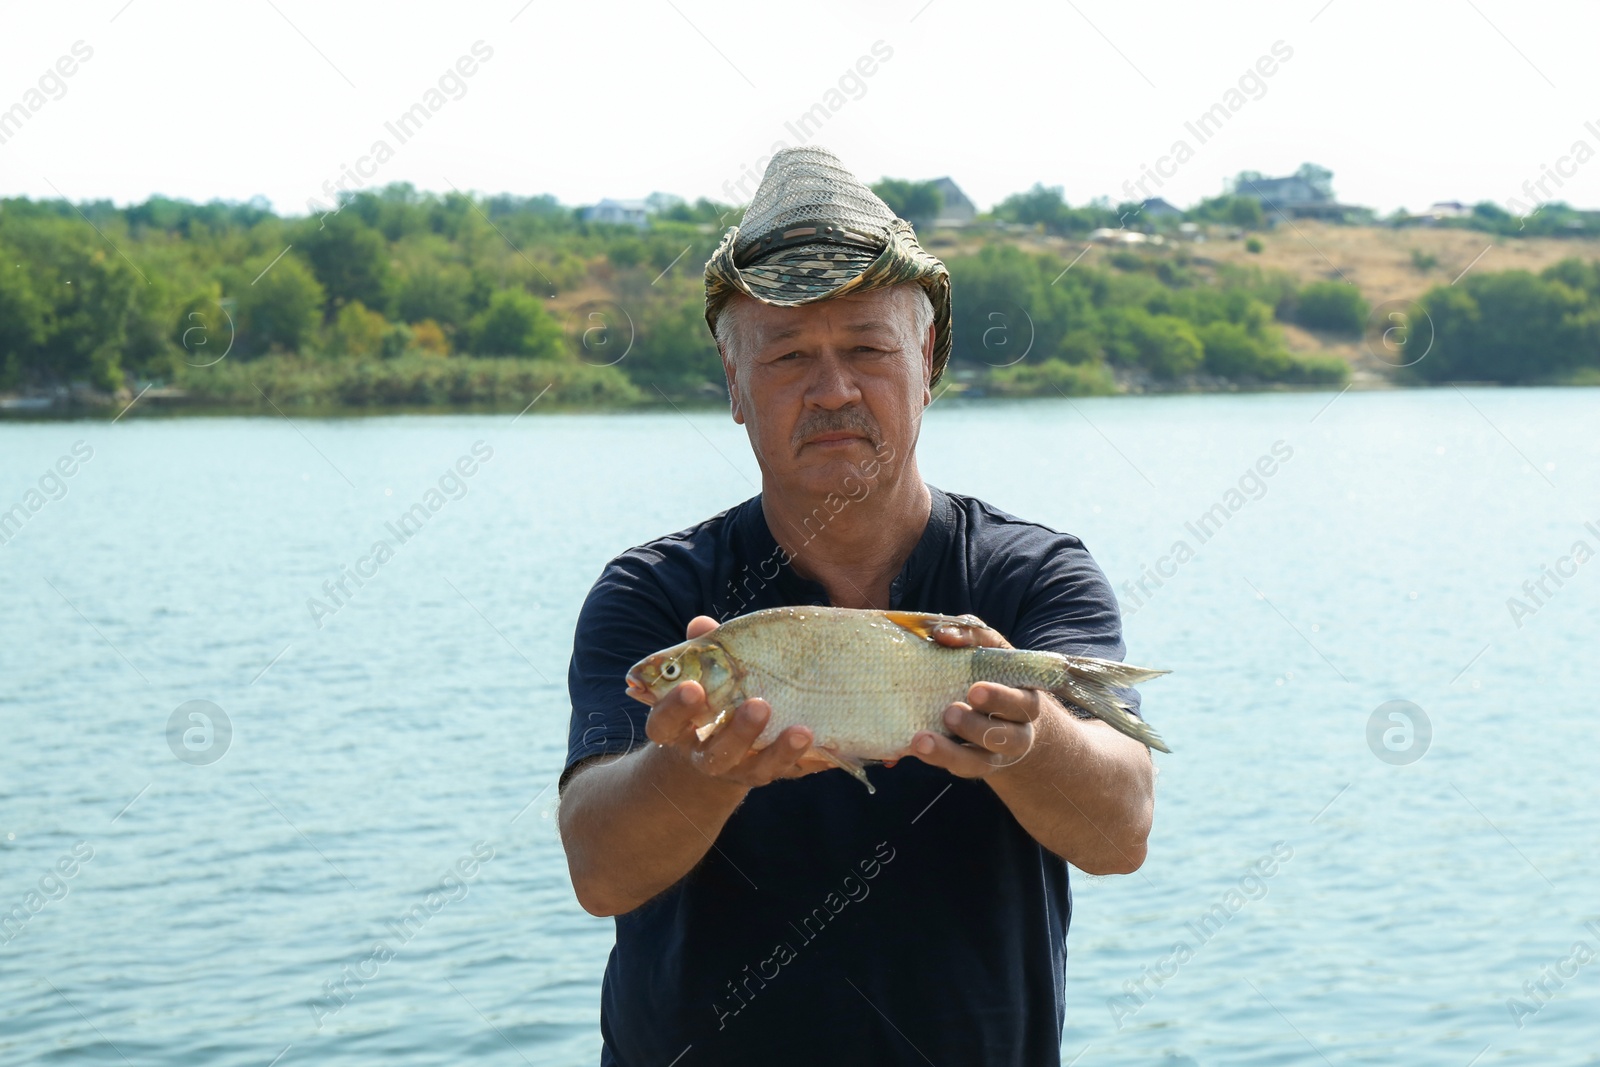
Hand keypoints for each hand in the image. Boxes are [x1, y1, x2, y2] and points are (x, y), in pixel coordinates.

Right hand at [643, 615, 829, 787]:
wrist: (721, 751)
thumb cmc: (711, 697)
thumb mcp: (703, 675)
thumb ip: (703, 651)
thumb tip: (702, 624)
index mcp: (678, 731)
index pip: (665, 724)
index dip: (676, 709)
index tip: (693, 688)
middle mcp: (705, 757)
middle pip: (716, 754)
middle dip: (738, 732)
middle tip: (758, 705)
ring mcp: (741, 770)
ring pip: (757, 769)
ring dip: (779, 751)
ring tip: (801, 730)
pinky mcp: (771, 773)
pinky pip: (792, 771)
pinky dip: (809, 758)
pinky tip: (824, 741)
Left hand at [910, 615, 1044, 778]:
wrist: (1003, 714)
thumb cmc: (993, 673)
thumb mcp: (990, 650)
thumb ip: (972, 634)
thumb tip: (942, 634)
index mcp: (1025, 702)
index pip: (1021, 703)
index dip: (1000, 699)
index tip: (974, 690)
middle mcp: (1016, 733)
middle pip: (1005, 737)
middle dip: (976, 726)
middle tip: (949, 713)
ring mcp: (994, 755)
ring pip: (979, 761)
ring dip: (950, 752)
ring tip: (922, 739)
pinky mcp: (972, 766)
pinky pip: (957, 768)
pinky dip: (936, 758)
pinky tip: (916, 748)